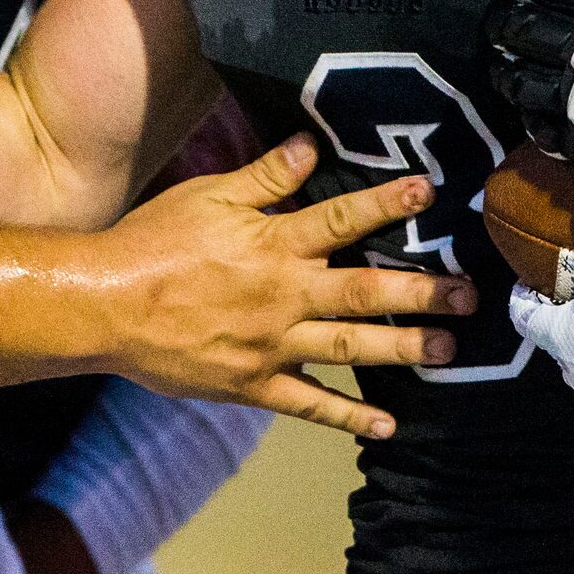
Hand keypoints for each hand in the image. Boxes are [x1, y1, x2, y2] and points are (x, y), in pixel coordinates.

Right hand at [98, 134, 477, 438]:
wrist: (104, 305)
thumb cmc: (154, 241)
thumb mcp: (208, 194)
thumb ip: (264, 176)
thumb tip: (310, 147)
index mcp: (273, 243)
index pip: (342, 220)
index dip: (387, 204)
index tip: (429, 193)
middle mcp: (283, 294)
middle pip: (365, 292)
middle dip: (422, 292)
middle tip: (469, 294)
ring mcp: (272, 345)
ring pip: (349, 349)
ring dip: (403, 350)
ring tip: (449, 351)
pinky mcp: (254, 384)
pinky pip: (309, 404)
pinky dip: (348, 416)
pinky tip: (386, 426)